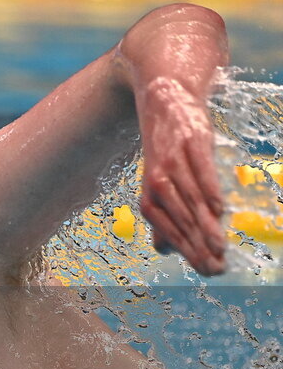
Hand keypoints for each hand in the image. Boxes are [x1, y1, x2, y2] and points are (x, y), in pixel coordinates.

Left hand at [137, 76, 225, 275]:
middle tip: (217, 270)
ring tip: (219, 248)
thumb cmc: (165, 147)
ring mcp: (174, 160)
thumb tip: (164, 250)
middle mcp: (158, 181)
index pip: (170, 231)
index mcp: (149, 195)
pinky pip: (201, 168)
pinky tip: (218, 208)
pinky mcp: (191, 141)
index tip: (208, 272)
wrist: (163, 96)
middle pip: (181, 221)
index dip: (189, 252)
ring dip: (205, 226)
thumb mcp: (159, 181)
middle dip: (198, 248)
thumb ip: (164, 216)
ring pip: (190, 200)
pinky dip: (208, 188)